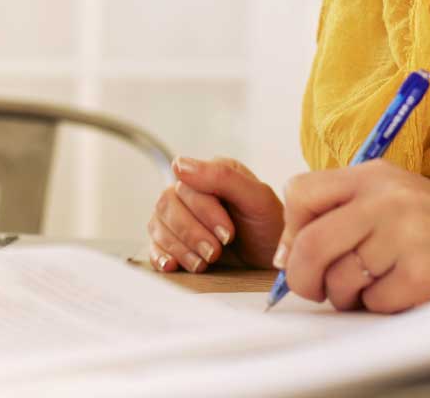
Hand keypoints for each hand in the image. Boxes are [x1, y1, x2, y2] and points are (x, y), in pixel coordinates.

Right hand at [148, 156, 283, 272]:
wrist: (275, 259)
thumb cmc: (269, 226)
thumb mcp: (257, 199)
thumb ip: (223, 176)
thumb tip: (180, 164)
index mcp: (211, 174)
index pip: (186, 186)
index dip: (204, 213)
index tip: (228, 235)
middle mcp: (191, 192)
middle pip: (167, 205)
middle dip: (191, 234)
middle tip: (215, 252)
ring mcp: (180, 217)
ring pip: (158, 225)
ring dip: (180, 248)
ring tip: (203, 263)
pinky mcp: (174, 241)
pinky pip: (153, 245)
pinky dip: (161, 256)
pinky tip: (174, 265)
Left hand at [274, 160, 429, 312]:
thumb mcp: (396, 199)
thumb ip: (345, 212)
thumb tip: (287, 253)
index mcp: (376, 175)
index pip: (302, 191)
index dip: (290, 229)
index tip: (297, 252)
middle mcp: (388, 198)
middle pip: (310, 243)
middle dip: (304, 278)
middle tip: (316, 289)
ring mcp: (406, 234)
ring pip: (339, 280)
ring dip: (350, 296)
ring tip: (379, 285)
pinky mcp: (421, 273)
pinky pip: (374, 303)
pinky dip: (384, 306)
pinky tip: (409, 291)